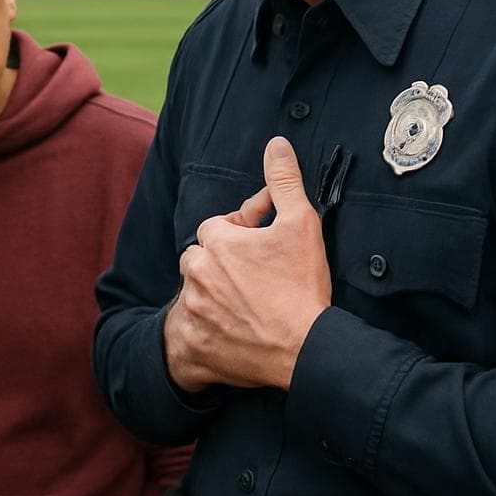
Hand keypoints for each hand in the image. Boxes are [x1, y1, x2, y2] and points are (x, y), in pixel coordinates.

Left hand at [164, 136, 331, 391]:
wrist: (304, 350)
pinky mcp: (194, 341)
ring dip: (214, 293)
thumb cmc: (302, 286)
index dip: (240, 236)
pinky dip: (206, 328)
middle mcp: (196, 272)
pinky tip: (233, 331)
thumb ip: (284, 182)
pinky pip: (191, 329)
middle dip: (222, 263)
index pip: (216, 228)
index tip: (260, 248)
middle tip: (255, 277)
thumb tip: (277, 145)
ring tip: (248, 303)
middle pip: (201, 258)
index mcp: (216, 242)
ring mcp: (193, 309)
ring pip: (196, 291)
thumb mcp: (301, 225)